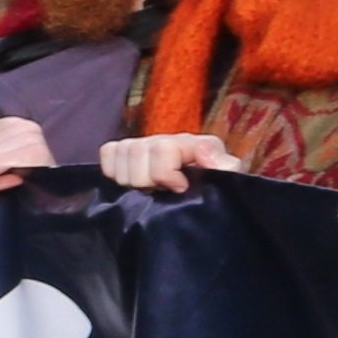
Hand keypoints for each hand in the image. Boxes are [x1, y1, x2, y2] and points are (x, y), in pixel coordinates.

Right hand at [102, 133, 243, 194]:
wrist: (208, 196)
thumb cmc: (216, 189)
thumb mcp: (228, 181)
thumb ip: (225, 166)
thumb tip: (204, 152)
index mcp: (193, 143)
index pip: (163, 147)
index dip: (164, 172)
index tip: (179, 189)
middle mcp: (167, 140)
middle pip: (136, 149)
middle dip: (146, 178)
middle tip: (160, 192)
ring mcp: (146, 146)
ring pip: (121, 151)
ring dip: (129, 177)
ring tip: (148, 190)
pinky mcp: (128, 154)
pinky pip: (108, 152)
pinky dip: (113, 169)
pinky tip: (130, 183)